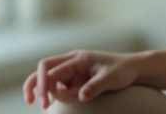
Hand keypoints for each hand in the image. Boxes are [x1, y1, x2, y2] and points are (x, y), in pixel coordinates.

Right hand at [22, 49, 142, 108]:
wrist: (131, 69)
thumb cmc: (122, 70)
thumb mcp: (111, 78)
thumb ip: (96, 86)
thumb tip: (81, 97)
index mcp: (78, 58)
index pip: (51, 68)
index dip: (44, 84)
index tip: (45, 101)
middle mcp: (71, 62)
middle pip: (43, 70)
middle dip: (35, 85)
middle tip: (34, 102)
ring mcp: (71, 71)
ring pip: (48, 79)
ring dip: (43, 91)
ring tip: (45, 106)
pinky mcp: (74, 80)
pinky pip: (58, 87)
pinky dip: (54, 95)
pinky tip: (55, 103)